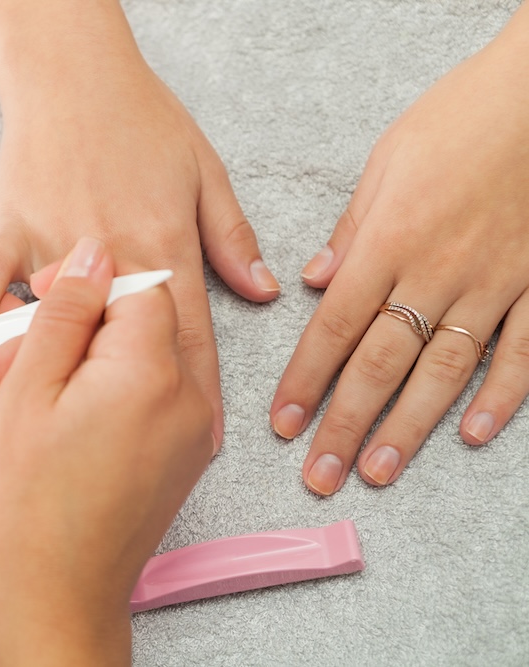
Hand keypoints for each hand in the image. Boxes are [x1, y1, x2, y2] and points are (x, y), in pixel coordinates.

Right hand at [0, 0, 278, 447]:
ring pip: (59, 329)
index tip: (208, 440)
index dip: (203, 389)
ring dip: (61, 386)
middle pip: (130, 346)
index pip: (191, 332)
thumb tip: (260, 290)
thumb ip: (230, 236)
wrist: (69, 70)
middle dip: (140, 407)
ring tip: (60, 444)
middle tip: (143, 462)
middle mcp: (113, 256)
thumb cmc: (139, 115)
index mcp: (164, 244)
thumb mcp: (203, 169)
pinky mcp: (7, 233)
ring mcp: (55, 247)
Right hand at [0, 238, 213, 664]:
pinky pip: (162, 393)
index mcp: (151, 370)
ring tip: (50, 389)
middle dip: (95, 320)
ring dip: (104, 355)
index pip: (140, 283)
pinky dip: (122, 387)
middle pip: (152, 318)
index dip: (88, 283)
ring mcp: (194, 429)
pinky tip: (75, 414)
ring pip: (155, 355)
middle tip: (37, 349)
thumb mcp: (28, 388)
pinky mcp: (187, 454)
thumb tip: (93, 253)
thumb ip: (66, 312)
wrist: (56, 589)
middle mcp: (190, 395)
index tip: (43, 299)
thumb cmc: (28, 497)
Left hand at [271, 5, 528, 495]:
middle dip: (345, 424)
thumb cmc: (462, 116)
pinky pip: (521, 350)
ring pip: (445, 371)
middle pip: (382, 363)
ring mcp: (494, 284)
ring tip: (378, 471)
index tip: (283, 425)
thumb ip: (353, 228)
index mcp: (389, 241)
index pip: (334, 327)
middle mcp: (437, 273)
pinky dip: (501, 395)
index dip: (305, 381)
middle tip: (320, 476)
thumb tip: (314, 280)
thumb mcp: (389, 160)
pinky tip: (472, 434)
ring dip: (409, 427)